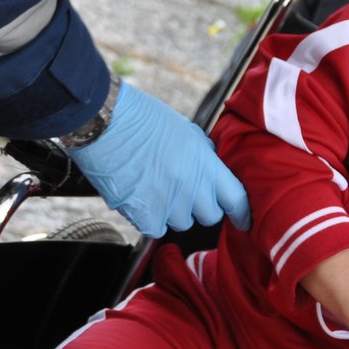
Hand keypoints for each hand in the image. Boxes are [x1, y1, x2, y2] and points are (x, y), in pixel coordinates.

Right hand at [66, 82, 250, 236]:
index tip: (243, 220)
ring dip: (172, 212)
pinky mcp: (145, 215)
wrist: (105, 122)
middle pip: (210, 216)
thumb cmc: (141, 119)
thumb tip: (211, 170)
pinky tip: (139, 197)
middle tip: (182, 191)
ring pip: (181, 223)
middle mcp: (192, 186)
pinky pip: (156, 229)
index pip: (236, 198)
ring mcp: (169, 203)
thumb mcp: (185, 131)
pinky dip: (148, 218)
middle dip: (200, 207)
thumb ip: (203, 156)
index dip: (242, 212)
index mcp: (206, 163)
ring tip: (154, 187)